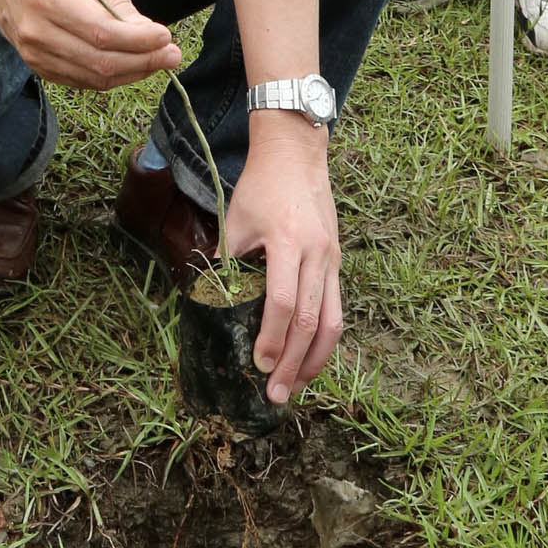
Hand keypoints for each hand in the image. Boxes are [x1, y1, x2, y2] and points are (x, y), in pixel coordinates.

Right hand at [0, 0, 180, 90]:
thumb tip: (147, 31)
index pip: (101, 31)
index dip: (138, 40)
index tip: (166, 36)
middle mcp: (38, 32)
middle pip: (99, 61)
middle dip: (144, 61)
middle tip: (173, 55)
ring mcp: (34, 54)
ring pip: (93, 78)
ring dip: (132, 73)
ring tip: (159, 61)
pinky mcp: (37, 67)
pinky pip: (81, 82)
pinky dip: (111, 78)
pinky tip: (132, 66)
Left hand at [222, 124, 342, 403]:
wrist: (296, 152)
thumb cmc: (261, 185)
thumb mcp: (236, 219)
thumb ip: (227, 260)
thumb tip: (210, 300)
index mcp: (288, 242)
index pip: (283, 303)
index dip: (271, 338)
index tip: (258, 365)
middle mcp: (317, 254)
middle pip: (311, 321)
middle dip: (293, 363)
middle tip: (276, 394)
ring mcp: (332, 260)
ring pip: (333, 322)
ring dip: (315, 360)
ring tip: (297, 386)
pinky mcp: (337, 262)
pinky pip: (337, 308)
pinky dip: (325, 338)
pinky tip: (310, 357)